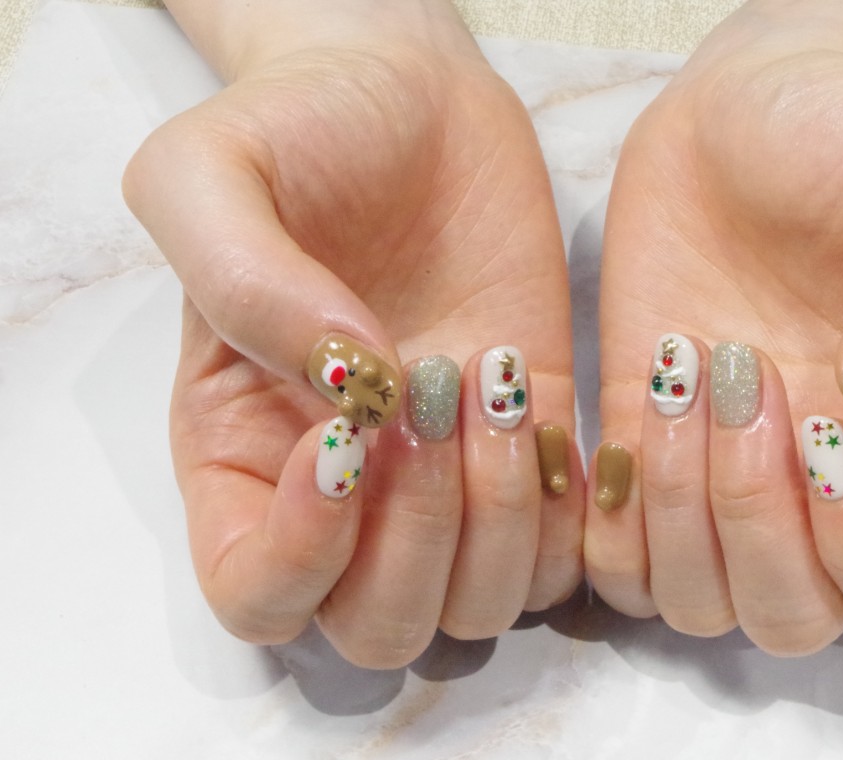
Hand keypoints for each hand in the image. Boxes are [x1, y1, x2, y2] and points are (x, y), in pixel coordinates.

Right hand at [124, 1, 582, 667]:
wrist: (410, 95)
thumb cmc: (292, 129)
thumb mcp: (210, 174)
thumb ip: (242, 280)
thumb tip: (345, 386)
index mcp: (240, 451)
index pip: (256, 594)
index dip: (300, 556)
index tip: (342, 437)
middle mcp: (346, 491)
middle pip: (381, 627)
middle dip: (418, 538)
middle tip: (429, 395)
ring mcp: (445, 474)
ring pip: (482, 603)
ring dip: (499, 513)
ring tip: (491, 374)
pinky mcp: (529, 440)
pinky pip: (565, 545)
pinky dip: (568, 501)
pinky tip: (541, 396)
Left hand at [587, 5, 842, 652]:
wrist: (749, 111)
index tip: (823, 429)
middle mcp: (829, 497)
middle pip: (791, 619)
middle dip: (752, 517)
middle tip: (744, 369)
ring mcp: (727, 482)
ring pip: (693, 603)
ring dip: (675, 504)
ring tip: (683, 365)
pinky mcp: (645, 453)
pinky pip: (612, 560)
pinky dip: (607, 511)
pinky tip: (631, 404)